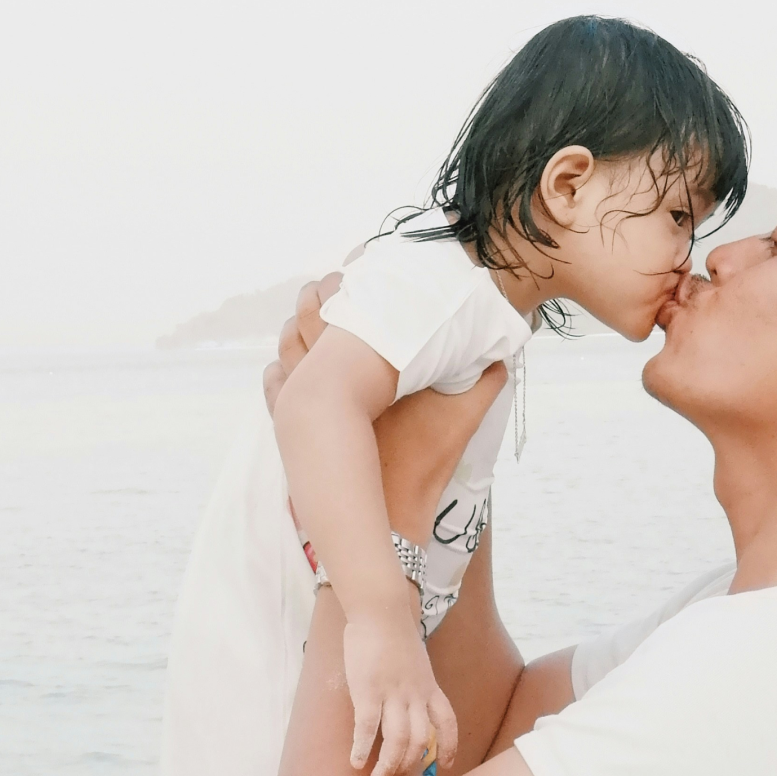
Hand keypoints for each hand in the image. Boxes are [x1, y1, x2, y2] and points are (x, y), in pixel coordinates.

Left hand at [263, 272, 508, 541]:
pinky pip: (274, 381)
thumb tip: (501, 355)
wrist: (381, 517)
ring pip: (287, 344)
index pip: (350, 305)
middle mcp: (324, 378)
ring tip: (318, 309)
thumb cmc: (420, 467)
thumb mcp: (461, 423)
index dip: (355, 276)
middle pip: (309, 314)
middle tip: (342, 279)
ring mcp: (301, 402)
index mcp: (363, 367)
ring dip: (299, 322)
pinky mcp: (290, 426)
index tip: (364, 259)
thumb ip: (482, 385)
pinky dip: (283, 362)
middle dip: (324, 291)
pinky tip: (295, 357)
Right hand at [346, 616, 458, 775]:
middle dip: (410, 764)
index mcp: (429, 687)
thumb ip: (415, 685)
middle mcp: (415, 694)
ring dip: (388, 765)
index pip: (447, 722)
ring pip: (397, 739)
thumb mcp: (416, 663)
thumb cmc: (394, 635)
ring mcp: (393, 693)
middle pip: (420, 739)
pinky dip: (362, 748)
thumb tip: (407, 706)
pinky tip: (357, 760)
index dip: (448, 746)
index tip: (444, 765)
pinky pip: (367, 727)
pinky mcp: (368, 690)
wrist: (381, 611)